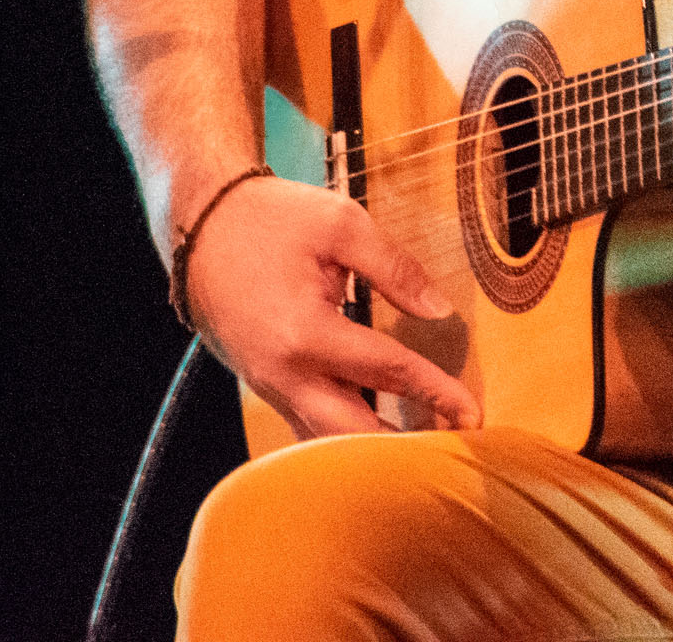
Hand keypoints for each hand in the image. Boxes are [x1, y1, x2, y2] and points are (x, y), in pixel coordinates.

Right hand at [176, 173, 481, 438]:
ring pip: (324, 439)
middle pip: (352, 433)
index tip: (472, 415)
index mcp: (307, 333)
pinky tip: (373, 435)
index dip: (435, 392)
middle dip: (402, 449)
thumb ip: (394, 268)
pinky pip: (304, 425)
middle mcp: (284, 373)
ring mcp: (268, 386)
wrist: (199, 226)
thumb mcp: (340, 225)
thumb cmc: (271, 219)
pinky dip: (340, 437)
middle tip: (450, 450)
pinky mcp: (261, 384)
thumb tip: (438, 310)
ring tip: (420, 452)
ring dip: (370, 449)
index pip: (386, 372)